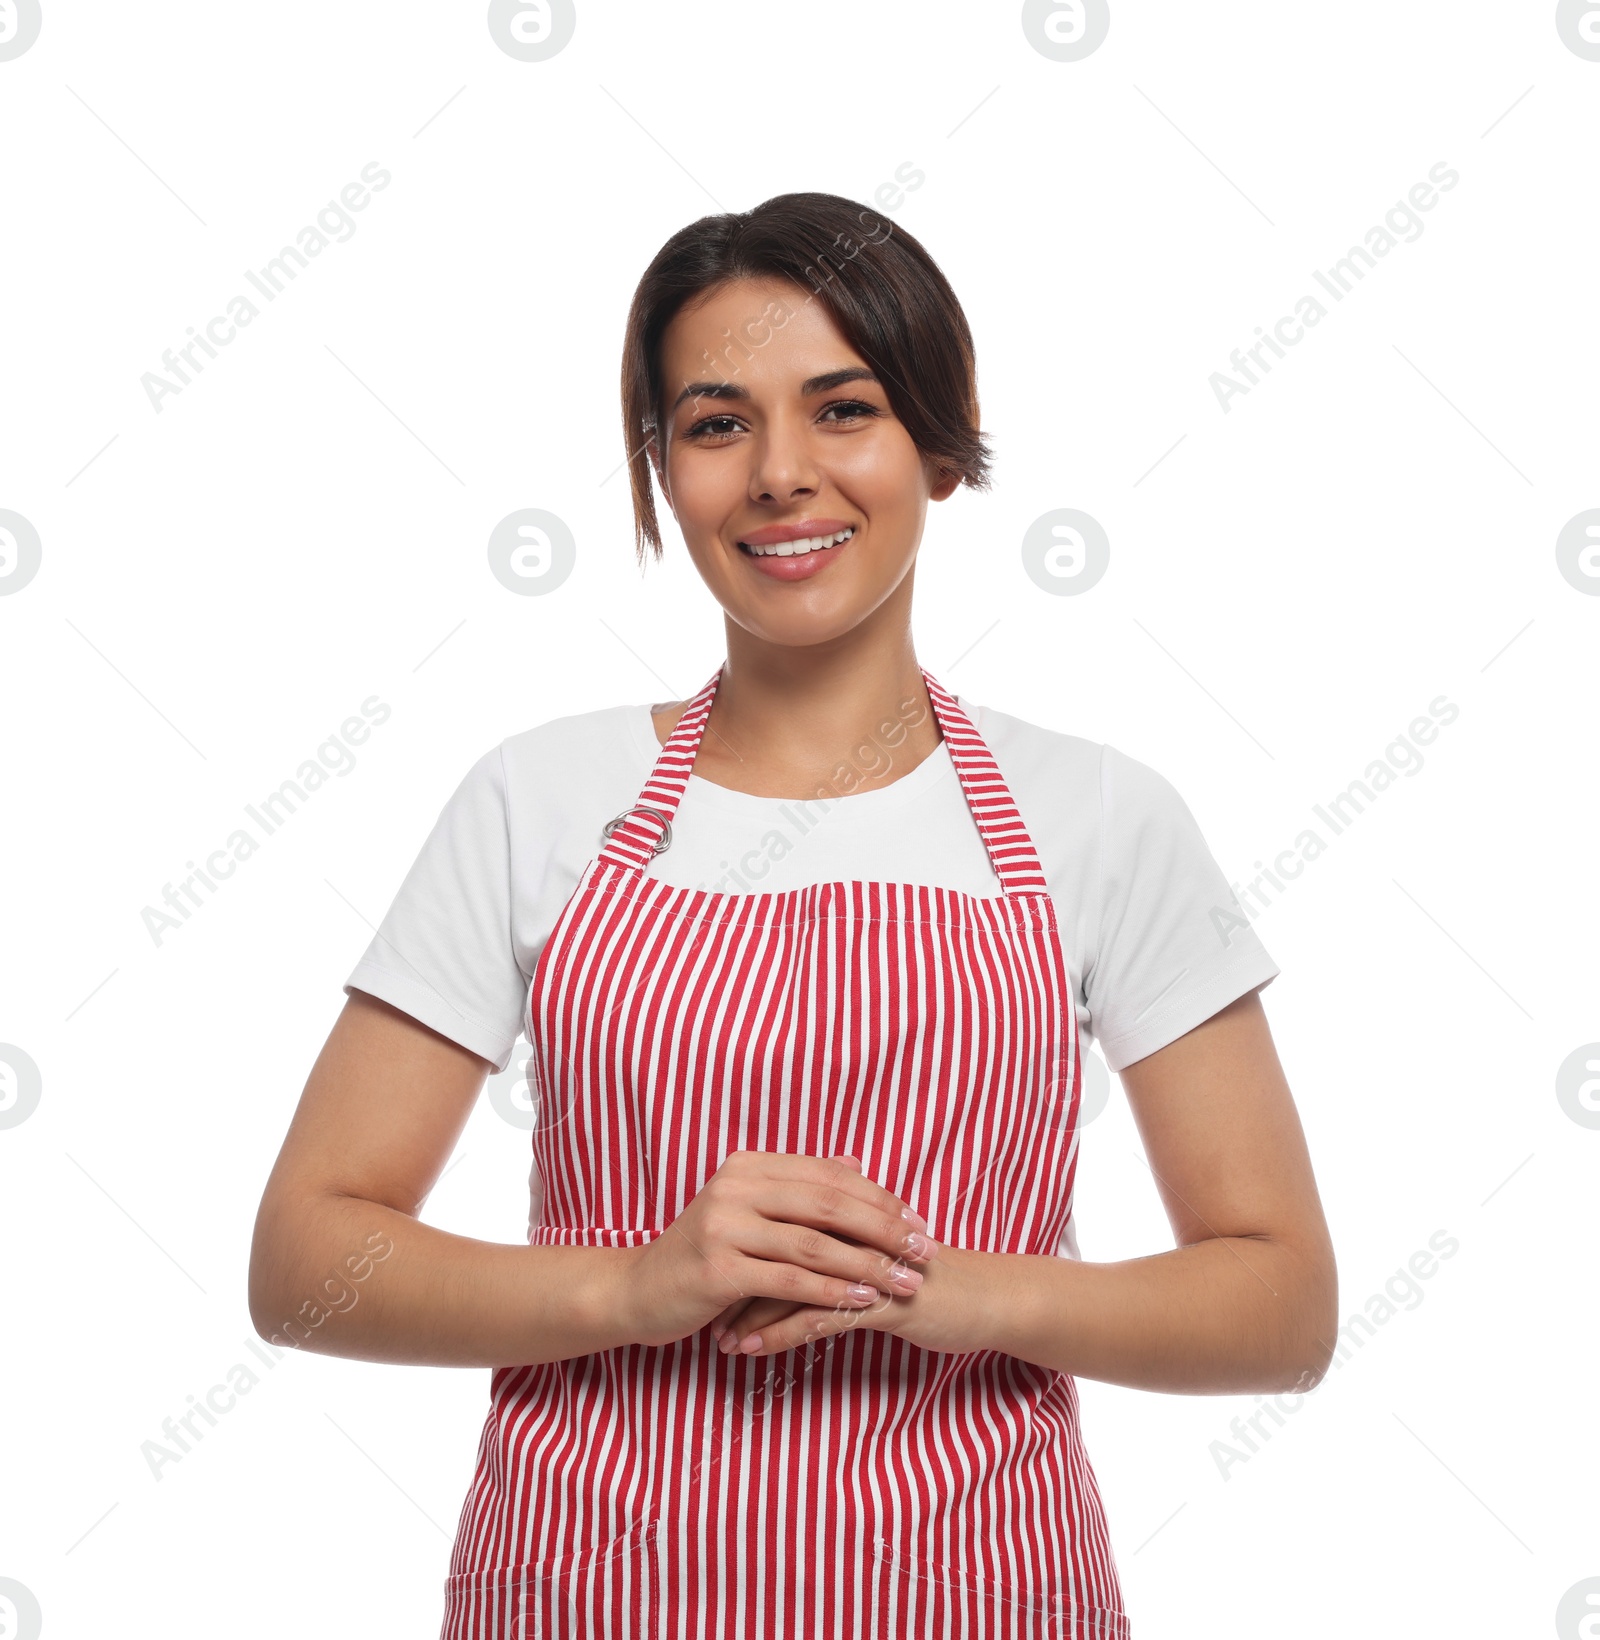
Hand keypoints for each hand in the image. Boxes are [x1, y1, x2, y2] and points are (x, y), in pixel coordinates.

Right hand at [615, 1150, 940, 1348]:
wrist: (638, 1291)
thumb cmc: (702, 1255)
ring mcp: (724, 1226)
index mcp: (748, 1166)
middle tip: (926, 1249)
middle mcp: (736, 1187)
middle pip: (829, 1203)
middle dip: (885, 1227)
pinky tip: (863, 1301)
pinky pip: (790, 1279)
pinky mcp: (718, 1268)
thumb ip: (799, 1187)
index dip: (879, 1197)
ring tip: (907, 1281)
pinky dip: (832, 1290)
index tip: (918, 1220)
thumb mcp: (748, 1211)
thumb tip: (856, 1164)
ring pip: (815, 1243)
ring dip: (869, 1264)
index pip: (828, 1174)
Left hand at [713, 1242, 985, 1359]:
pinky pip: (819, 1316)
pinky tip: (752, 1351)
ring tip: (718, 1339)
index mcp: (850, 1216)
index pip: (783, 1221)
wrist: (987, 1299)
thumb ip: (840, 1242)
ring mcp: (868, 1263)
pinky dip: (779, 1334)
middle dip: (736, 1281)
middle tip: (700, 1307)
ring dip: (749, 1313)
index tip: (708, 1273)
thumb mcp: (880, 1254)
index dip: (743, 1246)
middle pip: (778, 1247)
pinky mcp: (882, 1299)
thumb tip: (794, 1246)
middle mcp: (854, 1232)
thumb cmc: (929, 1278)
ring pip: (792, 1283)